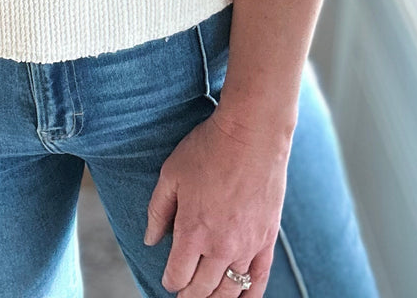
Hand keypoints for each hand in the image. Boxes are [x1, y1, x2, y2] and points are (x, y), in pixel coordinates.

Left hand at [143, 106, 291, 294]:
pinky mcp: (267, 241)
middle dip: (189, 295)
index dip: (170, 281)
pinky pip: (258, 281)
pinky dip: (248, 297)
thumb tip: (150, 241)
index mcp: (192, 231)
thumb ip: (158, 211)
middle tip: (183, 294)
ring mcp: (246, 246)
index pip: (177, 276)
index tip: (168, 279)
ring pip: (229, 291)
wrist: (251, 135)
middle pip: (202, 290)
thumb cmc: (208, 149)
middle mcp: (220, 246)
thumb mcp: (171, 174)